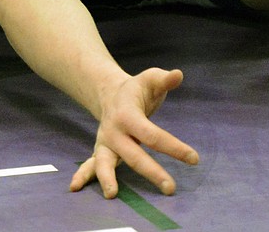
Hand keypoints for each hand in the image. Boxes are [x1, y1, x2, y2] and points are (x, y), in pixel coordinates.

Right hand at [71, 68, 198, 198]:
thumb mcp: (150, 80)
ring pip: (105, 162)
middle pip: (133, 154)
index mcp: (128, 114)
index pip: (152, 134)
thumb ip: (164, 79)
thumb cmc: (136, 89)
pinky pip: (91, 165)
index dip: (174, 147)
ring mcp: (105, 142)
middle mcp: (114, 131)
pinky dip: (83, 176)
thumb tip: (178, 74)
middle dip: (151, 172)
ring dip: (107, 178)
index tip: (194, 158)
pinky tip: (74, 187)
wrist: (110, 93)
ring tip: (111, 194)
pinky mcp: (101, 151)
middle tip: (170, 188)